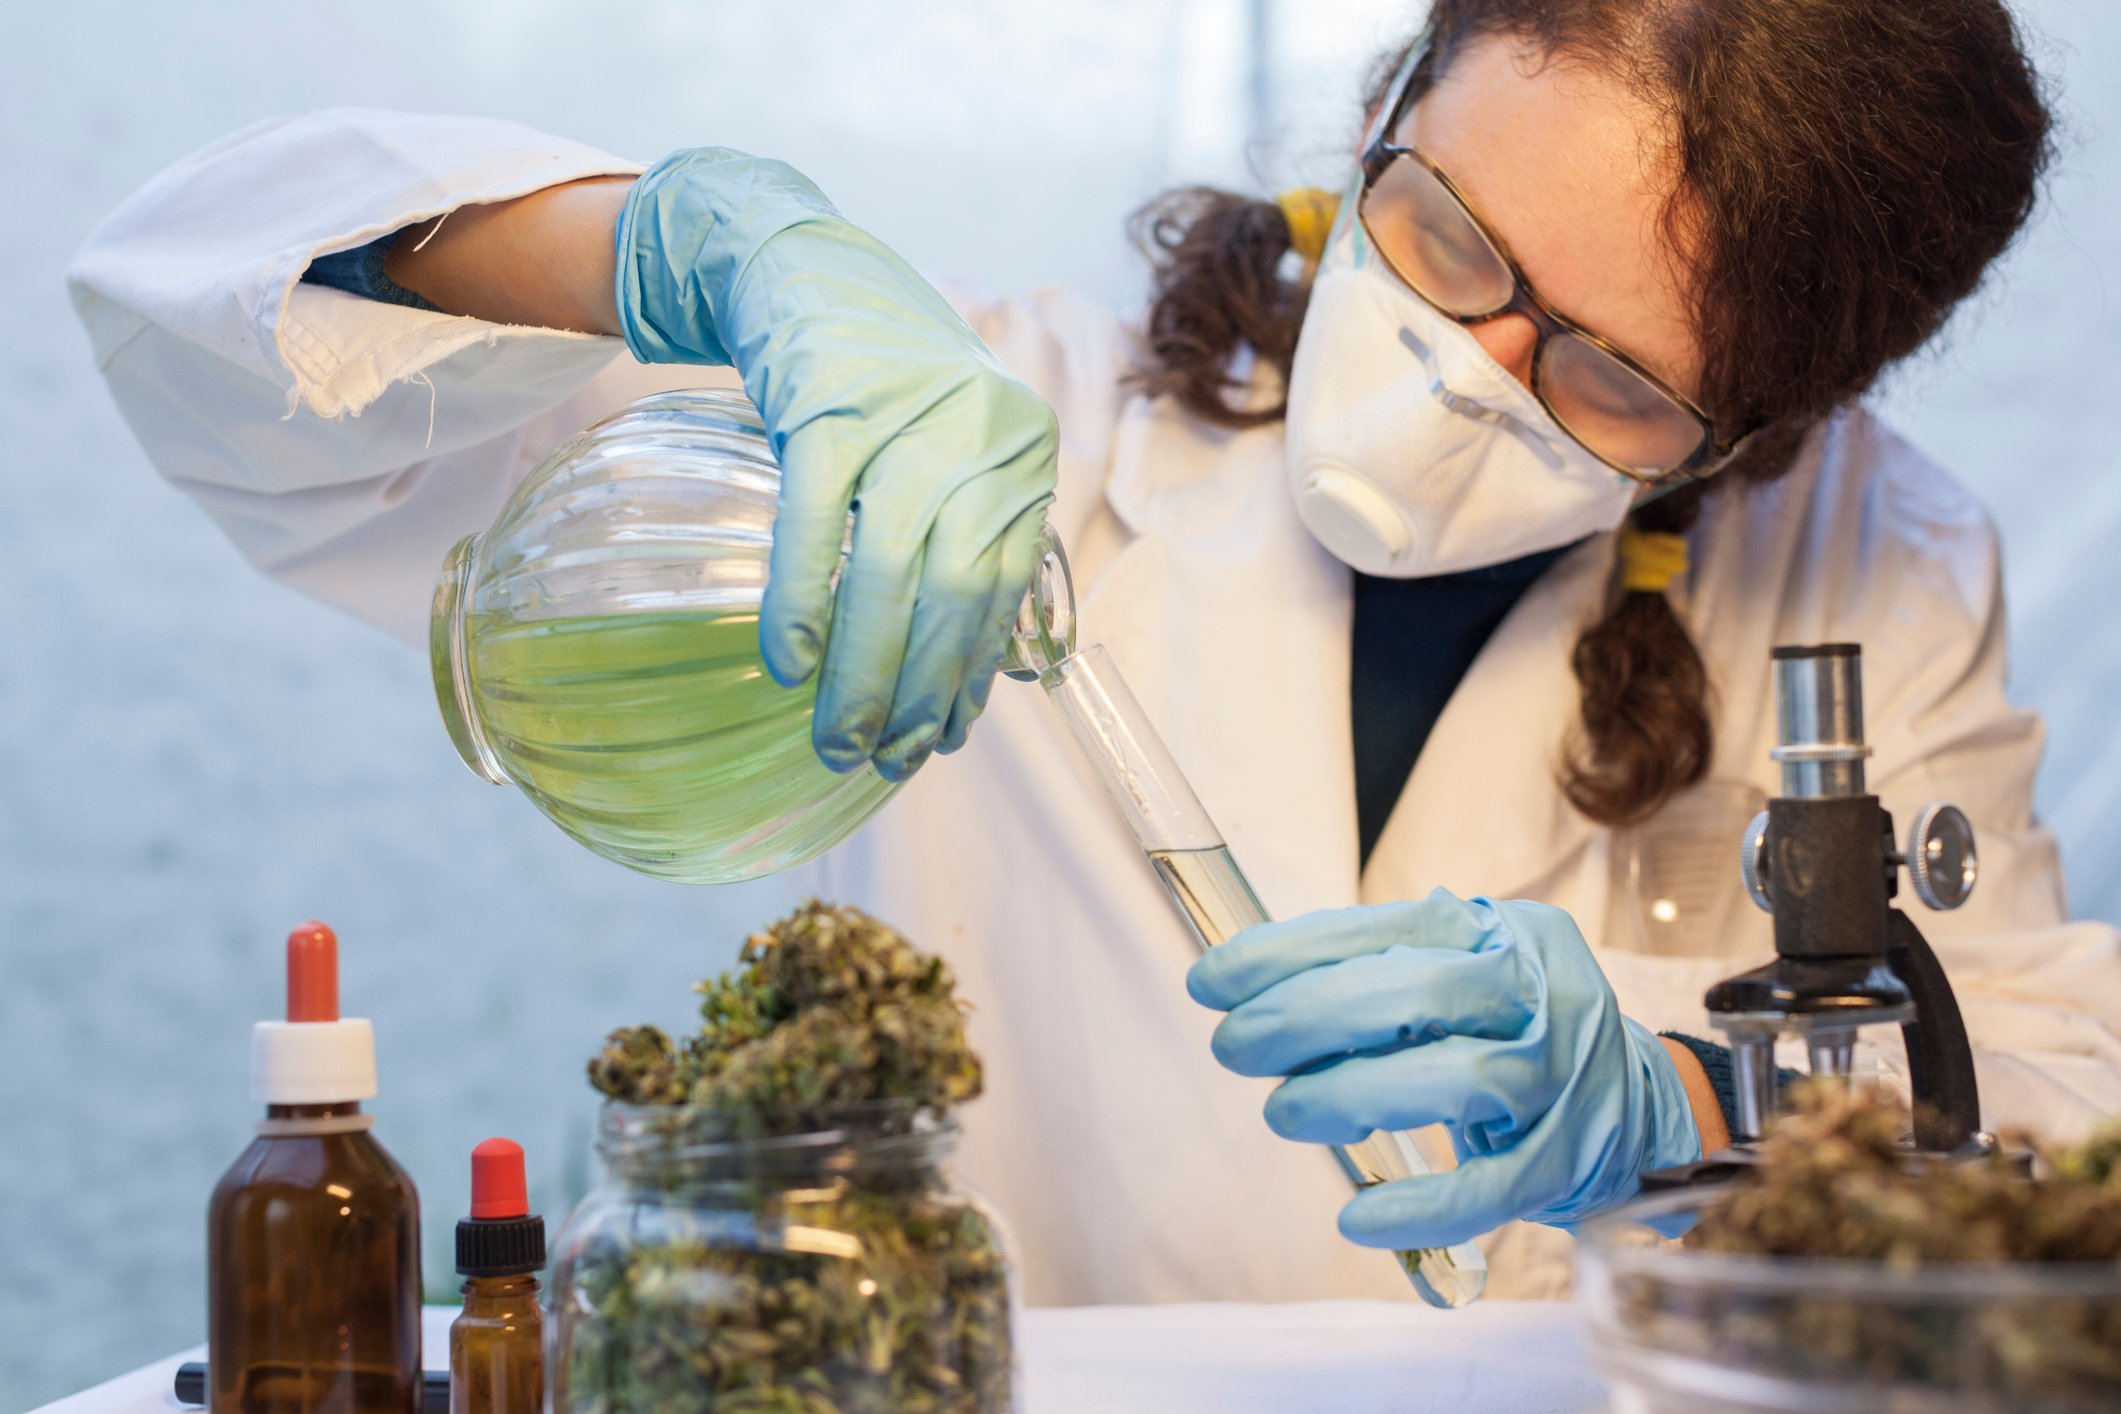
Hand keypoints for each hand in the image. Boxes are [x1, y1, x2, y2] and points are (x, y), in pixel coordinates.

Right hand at [614, 149, 1057, 780]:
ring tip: (837, 737)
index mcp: (1022, 454)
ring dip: (863, 671)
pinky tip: (792, 661)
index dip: (973, 676)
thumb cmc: (881, 390)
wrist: (806, 272)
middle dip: (919, 693)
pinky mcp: (828, 403)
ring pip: (891, 571)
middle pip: (956, 592)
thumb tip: (959, 687)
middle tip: (880, 760)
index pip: (1005, 590)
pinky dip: (804, 600)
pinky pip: (817, 523)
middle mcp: (980, 433)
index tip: (941, 741)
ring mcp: (904, 417)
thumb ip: (963, 545)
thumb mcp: (948, 455)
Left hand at [1186, 889, 1701, 1250]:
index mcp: (1498, 933)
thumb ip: (1375, 971)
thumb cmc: (1514, 1029)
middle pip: (1418, 992)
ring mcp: (1561, 1077)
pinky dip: (1422, 1205)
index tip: (1213, 981)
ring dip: (1353, 1094)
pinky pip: (1493, 1186)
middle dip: (1308, 1018)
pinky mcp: (1567, 1159)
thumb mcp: (1461, 971)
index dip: (1287, 954)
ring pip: (1458, 1077)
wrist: (1638, 1101)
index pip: (1382, 929)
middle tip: (1234, 1046)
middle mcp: (1538, 992)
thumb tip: (1251, 988)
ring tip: (1284, 1111)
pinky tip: (1357, 1217)